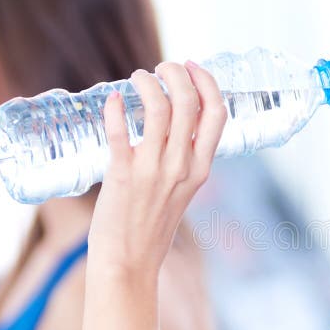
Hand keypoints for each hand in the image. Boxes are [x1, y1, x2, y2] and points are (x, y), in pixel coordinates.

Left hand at [88, 60, 226, 278]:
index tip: (192, 66)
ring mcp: (153, 171)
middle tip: (162, 67)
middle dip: (176, 73)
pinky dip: (115, 109)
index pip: (217, 114)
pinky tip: (112, 99)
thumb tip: (170, 126)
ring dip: (147, 83)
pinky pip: (120, 132)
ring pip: (158, 109)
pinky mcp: (122, 175)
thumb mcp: (182, 192)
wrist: (130, 263)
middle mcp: (182, 166)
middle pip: (189, 102)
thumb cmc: (152, 227)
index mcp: (201, 168)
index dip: (207, 82)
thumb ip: (183, 161)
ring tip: (137, 78)